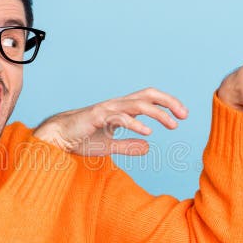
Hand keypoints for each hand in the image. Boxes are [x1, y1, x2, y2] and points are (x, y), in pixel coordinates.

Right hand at [32, 87, 188, 155]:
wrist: (57, 139)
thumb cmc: (81, 140)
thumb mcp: (110, 146)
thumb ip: (128, 146)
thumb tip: (148, 147)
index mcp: (121, 109)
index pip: (148, 99)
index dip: (167, 104)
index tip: (183, 116)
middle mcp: (116, 105)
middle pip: (148, 95)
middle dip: (168, 102)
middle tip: (185, 115)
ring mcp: (107, 109)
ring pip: (138, 104)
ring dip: (158, 113)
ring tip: (173, 125)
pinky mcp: (97, 116)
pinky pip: (120, 117)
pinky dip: (136, 123)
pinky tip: (148, 132)